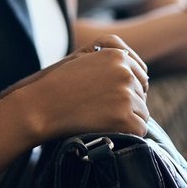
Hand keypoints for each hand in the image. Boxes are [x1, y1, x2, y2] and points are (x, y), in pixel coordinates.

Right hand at [22, 35, 149, 139]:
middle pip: (142, 93)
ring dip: (128, 118)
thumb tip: (143, 77)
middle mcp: (125, 71)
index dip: (129, 89)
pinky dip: (128, 133)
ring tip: (103, 118)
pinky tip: (111, 129)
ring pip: (142, 112)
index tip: (114, 98)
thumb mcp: (86, 59)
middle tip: (105, 109)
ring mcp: (126, 94)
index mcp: (117, 54)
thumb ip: (112, 62)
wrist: (43, 105)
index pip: (141, 75)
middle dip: (129, 102)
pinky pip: (140, 129)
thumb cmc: (60, 84)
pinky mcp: (125, 117)